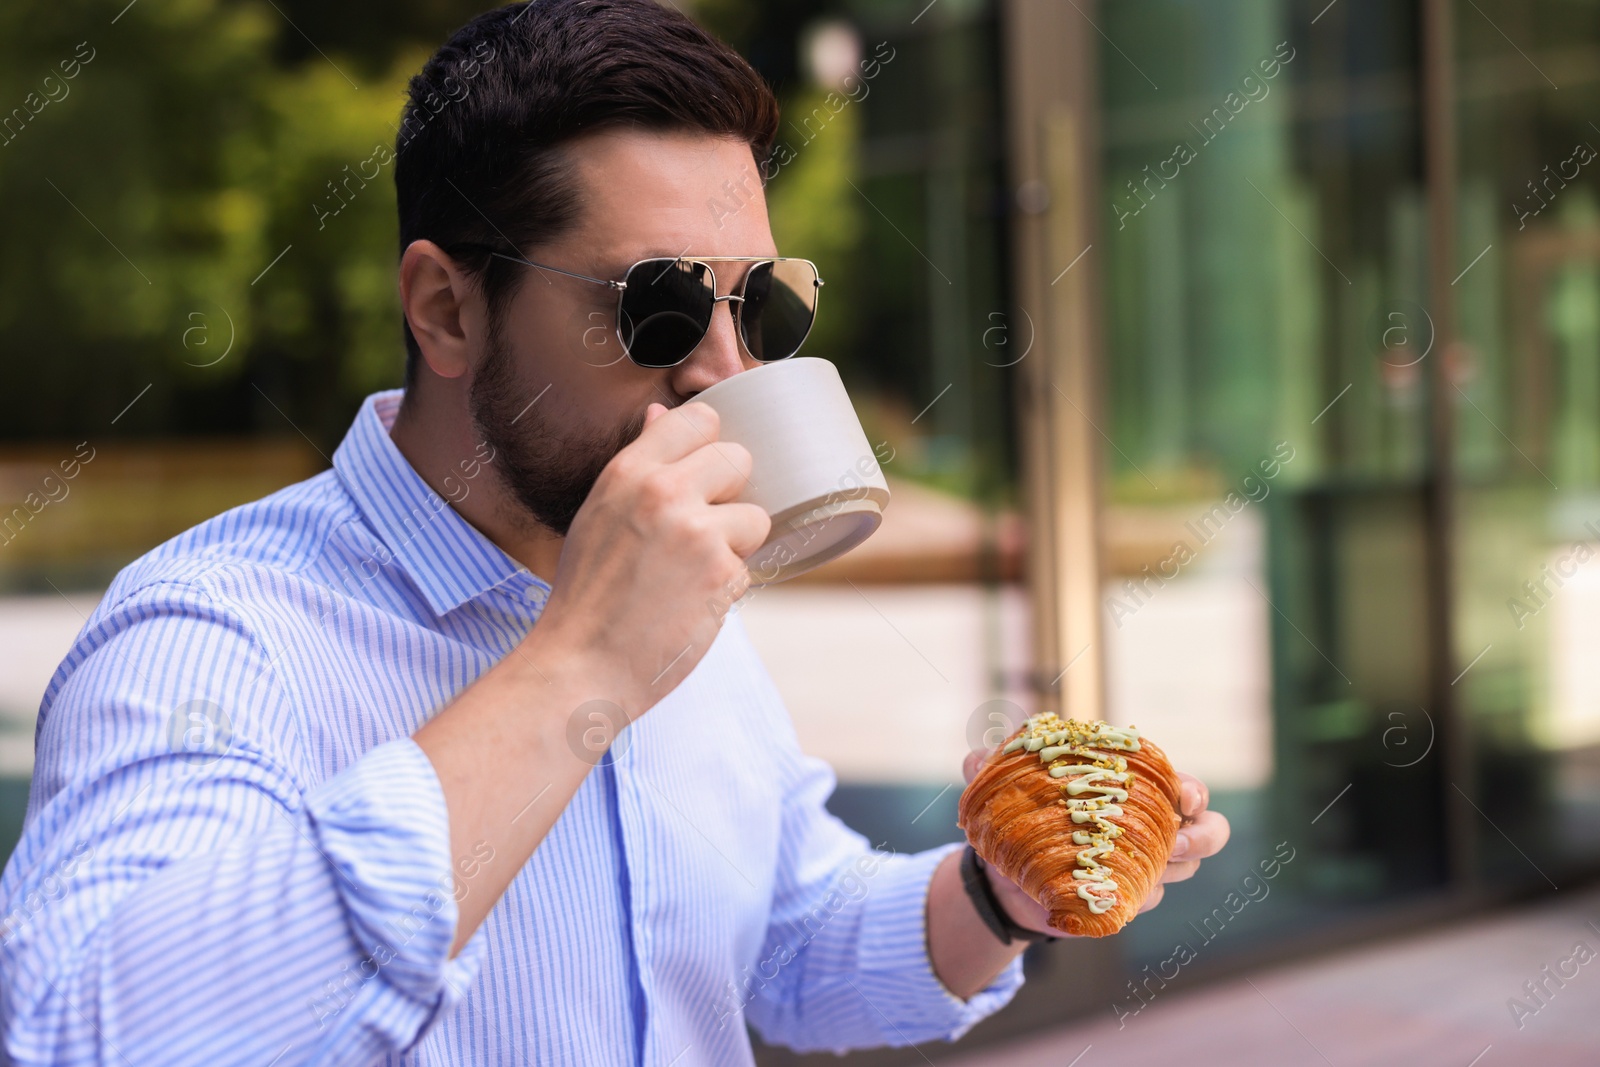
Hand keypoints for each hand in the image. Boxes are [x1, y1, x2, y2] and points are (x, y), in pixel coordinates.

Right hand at [533, 401, 770, 713]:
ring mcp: (697, 531)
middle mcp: (663, 492)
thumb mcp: (599, 514)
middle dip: (729, 497)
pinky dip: (726, 590)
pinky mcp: (722, 574)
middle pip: (739, 459)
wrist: (580, 664)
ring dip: (735, 548)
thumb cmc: (587, 595)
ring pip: (756, 517)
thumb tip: (662, 414)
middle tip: (697, 536)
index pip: (699, 418)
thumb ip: (637, 465)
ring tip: (690, 576)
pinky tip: (688, 605)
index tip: (702, 477)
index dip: (709, 448)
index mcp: (628, 472)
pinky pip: (749, 568)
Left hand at [959, 747, 1229, 935]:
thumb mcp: (1001, 789)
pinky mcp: (1128, 898)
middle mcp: (1150, 826)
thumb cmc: (1018, 817)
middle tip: (1176, 841)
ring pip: (1183, 868)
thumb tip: (974, 758)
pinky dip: (1136, 895)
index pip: (1182, 786)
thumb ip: (988, 767)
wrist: (1003, 875)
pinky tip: (1108, 890)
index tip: (1181, 796)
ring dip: (1170, 868)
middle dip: (1201, 836)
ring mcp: (1145, 865)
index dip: (1192, 790)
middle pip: (1207, 831)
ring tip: (1146, 868)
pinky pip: (1147, 899)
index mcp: (1132, 787)